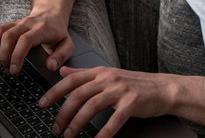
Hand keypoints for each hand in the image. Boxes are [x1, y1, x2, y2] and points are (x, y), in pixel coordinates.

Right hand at [0, 9, 74, 73]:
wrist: (51, 13)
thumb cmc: (58, 32)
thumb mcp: (67, 43)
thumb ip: (61, 55)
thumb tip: (50, 66)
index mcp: (41, 29)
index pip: (25, 40)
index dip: (17, 54)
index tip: (14, 69)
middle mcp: (26, 24)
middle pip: (9, 35)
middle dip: (4, 54)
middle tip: (5, 70)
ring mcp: (15, 24)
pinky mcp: (8, 25)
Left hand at [39, 66, 172, 137]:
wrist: (163, 88)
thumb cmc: (135, 84)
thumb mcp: (107, 74)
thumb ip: (84, 73)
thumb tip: (62, 72)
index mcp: (100, 72)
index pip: (72, 80)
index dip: (54, 91)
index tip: (42, 104)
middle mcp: (108, 79)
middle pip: (78, 94)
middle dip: (63, 112)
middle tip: (56, 127)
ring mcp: (120, 90)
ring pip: (91, 105)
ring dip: (77, 122)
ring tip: (69, 135)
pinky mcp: (132, 103)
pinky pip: (114, 120)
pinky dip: (103, 133)